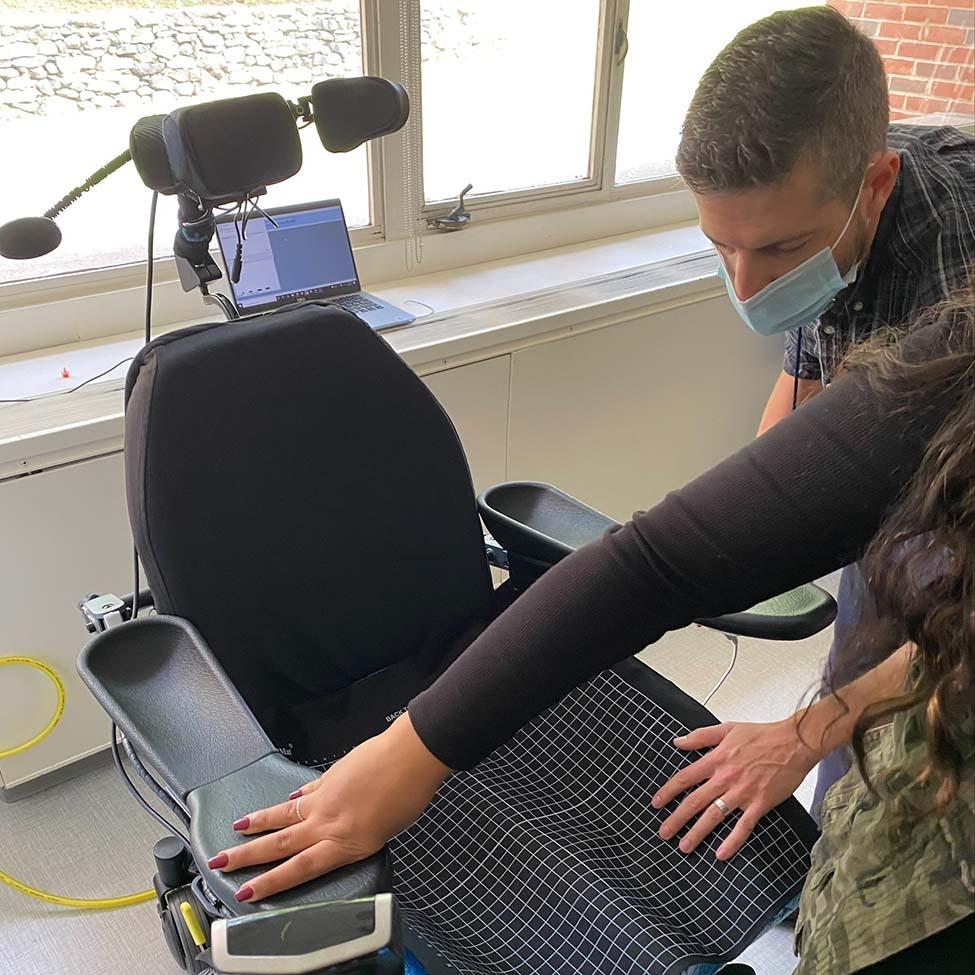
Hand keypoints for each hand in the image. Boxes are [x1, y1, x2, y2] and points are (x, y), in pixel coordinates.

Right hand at [206, 713, 450, 902]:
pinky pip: (306, 792)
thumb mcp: (386, 833)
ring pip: (284, 814)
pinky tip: (287, 801)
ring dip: (258, 823)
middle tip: (220, 861)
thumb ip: (357, 839)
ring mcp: (327, 796)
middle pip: (280, 843)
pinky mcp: (331, 775)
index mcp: (345, 843)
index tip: (245, 892)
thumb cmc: (410, 793)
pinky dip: (294, 798)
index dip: (269, 883)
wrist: (411, 755)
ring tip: (237, 829)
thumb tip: (340, 839)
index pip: (298, 869)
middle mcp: (329, 822)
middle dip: (247, 856)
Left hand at [650, 716, 819, 860]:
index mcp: (716, 759)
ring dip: (697, 833)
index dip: (668, 791)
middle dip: (676, 819)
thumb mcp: (727, 729)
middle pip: (694, 801)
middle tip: (663, 833)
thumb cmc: (762, 735)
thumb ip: (700, 736)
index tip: (656, 803)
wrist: (794, 743)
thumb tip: (677, 741)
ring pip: (714, 816)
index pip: (685, 778)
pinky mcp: (760, 803)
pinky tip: (720, 854)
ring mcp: (742, 792)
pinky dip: (732, 841)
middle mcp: (725, 778)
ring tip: (684, 846)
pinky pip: (743, 827)